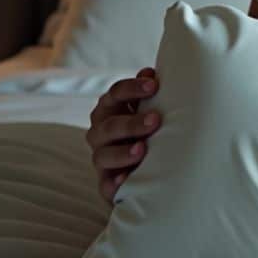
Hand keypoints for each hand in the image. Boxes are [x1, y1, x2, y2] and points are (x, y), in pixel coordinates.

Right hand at [86, 66, 161, 202]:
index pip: (116, 94)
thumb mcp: (148, 109)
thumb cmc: (148, 129)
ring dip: (122, 152)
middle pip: (110, 125)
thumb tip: (150, 72)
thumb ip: (148, 92)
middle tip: (156, 120)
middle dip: (132, 123)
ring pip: (103, 155)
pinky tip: (127, 179)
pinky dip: (114, 183)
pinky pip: (106, 185)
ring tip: (142, 150)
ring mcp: (102, 159)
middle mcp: (101, 133)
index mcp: (110, 110)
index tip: (154, 85)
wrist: (148, 169)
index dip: (132, 88)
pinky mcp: (107, 184)